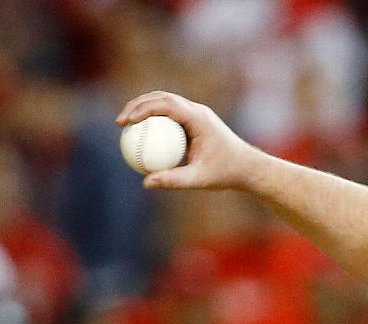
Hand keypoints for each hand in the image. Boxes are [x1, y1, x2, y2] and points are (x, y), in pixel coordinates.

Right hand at [116, 90, 266, 190]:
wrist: (247, 167)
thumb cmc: (226, 173)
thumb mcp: (199, 179)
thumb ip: (173, 180)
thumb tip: (146, 182)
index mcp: (199, 119)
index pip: (165, 105)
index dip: (143, 109)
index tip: (126, 121)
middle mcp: (198, 111)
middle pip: (162, 97)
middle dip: (138, 104)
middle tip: (120, 121)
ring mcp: (197, 114)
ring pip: (166, 103)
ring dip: (145, 108)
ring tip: (126, 124)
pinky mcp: (195, 121)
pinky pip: (171, 116)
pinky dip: (155, 120)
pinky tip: (143, 135)